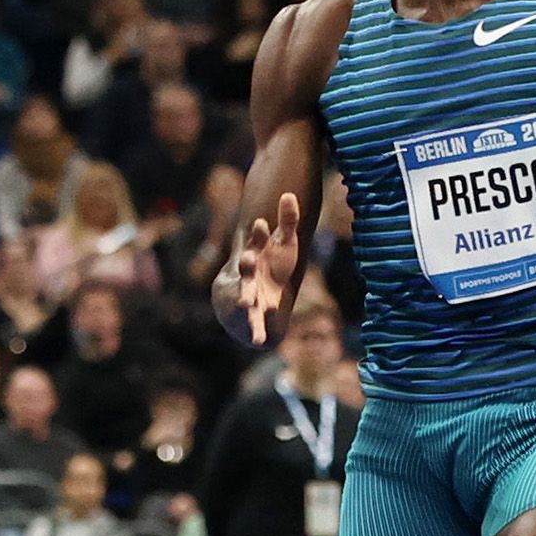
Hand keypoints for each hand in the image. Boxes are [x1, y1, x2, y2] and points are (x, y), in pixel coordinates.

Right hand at [220, 189, 299, 344]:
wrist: (252, 291)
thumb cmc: (272, 262)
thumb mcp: (284, 242)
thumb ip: (288, 220)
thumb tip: (289, 193)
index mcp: (256, 253)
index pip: (256, 241)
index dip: (259, 233)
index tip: (262, 222)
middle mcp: (250, 275)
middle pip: (248, 268)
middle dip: (248, 264)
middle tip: (248, 258)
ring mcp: (250, 295)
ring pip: (246, 297)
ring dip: (246, 299)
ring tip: (246, 303)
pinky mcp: (254, 316)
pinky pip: (254, 325)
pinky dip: (256, 332)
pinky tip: (260, 342)